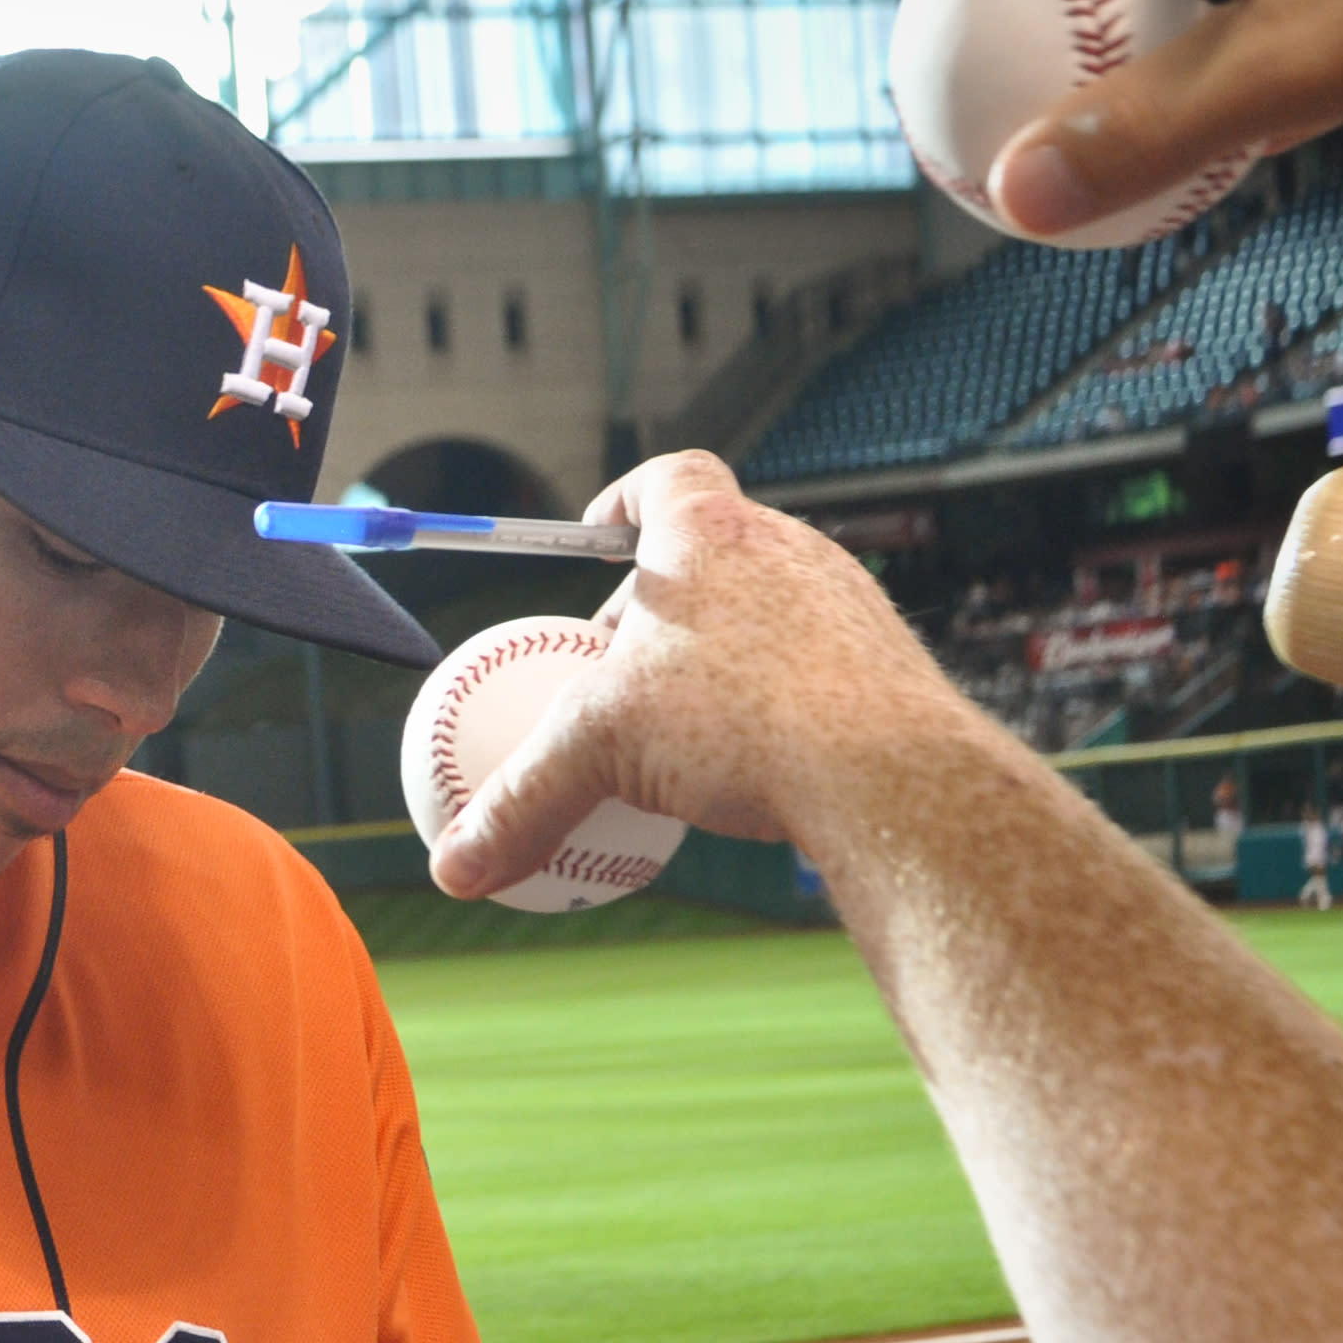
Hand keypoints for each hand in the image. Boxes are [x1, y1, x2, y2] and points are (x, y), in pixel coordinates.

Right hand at [429, 453, 977, 902]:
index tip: (600, 537)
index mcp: (709, 533)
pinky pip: (817, 663)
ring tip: (687, 720)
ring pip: (770, 607)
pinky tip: (756, 761)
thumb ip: (523, 801)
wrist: (889, 772)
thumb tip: (454, 866)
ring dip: (725, 648)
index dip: (627, 499)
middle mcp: (788, 548)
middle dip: (664, 599)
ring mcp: (847, 601)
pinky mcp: (886, 661)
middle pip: (713, 550)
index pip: (668, 476)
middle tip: (624, 661)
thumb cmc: (747, 724)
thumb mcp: (601, 754)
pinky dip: (779, 696)